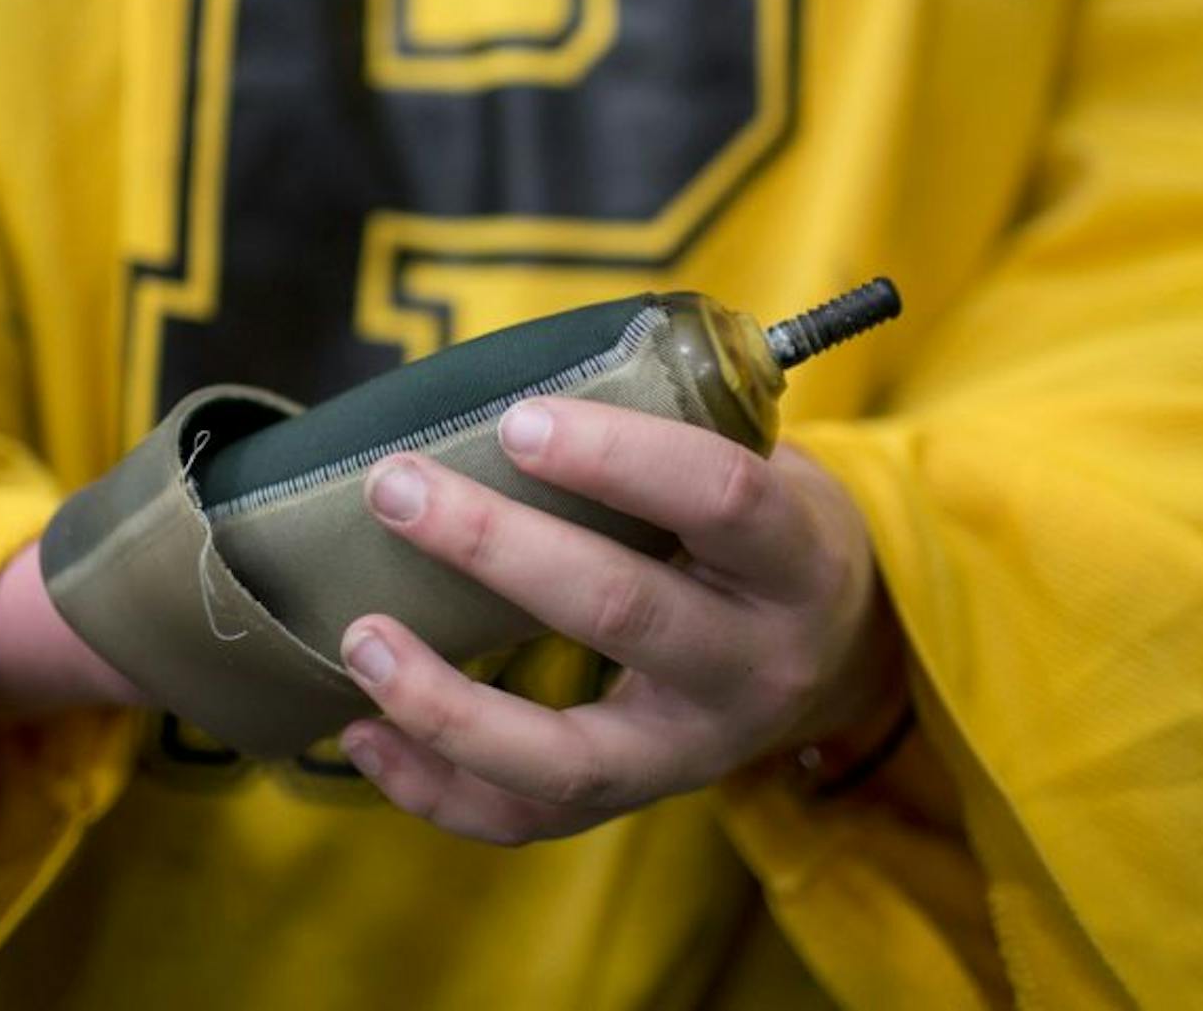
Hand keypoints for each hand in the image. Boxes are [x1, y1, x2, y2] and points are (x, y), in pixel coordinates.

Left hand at [335, 398, 903, 843]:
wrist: (841, 652)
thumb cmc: (761, 530)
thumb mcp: (761, 464)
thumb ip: (665, 427)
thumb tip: (496, 383)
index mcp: (794, 556)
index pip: (720, 498)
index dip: (618, 456)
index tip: (516, 420)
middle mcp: (754, 664)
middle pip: (622, 611)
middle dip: (494, 545)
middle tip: (396, 488)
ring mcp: (696, 750)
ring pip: (567, 755)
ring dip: (447, 701)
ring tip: (362, 637)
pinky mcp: (641, 799)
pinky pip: (529, 819)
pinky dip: (436, 788)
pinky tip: (362, 734)